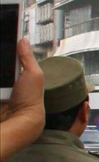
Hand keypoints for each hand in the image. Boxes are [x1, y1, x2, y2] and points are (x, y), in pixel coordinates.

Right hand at [0, 39, 45, 161]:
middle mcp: (4, 83)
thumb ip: (27, 57)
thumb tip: (23, 39)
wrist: (20, 122)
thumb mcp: (33, 74)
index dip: (2, 53)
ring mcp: (0, 90)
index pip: (5, 61)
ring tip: (1, 83)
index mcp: (16, 76)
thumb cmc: (30, 99)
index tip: (0, 41)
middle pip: (0, 69)